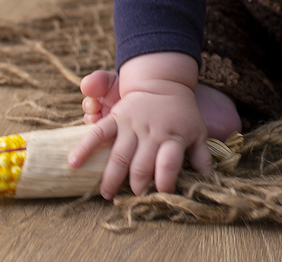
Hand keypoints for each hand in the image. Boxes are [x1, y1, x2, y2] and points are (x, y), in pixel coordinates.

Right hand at [68, 53, 212, 198]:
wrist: (165, 82)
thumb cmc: (183, 113)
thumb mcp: (198, 131)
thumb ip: (201, 156)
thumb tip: (208, 179)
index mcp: (173, 137)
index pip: (169, 162)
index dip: (165, 181)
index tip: (161, 196)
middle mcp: (152, 132)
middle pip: (142, 164)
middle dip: (137, 185)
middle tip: (133, 199)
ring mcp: (132, 125)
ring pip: (120, 155)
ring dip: (112, 177)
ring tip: (107, 194)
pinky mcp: (117, 118)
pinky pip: (98, 133)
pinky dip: (84, 147)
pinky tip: (73, 164)